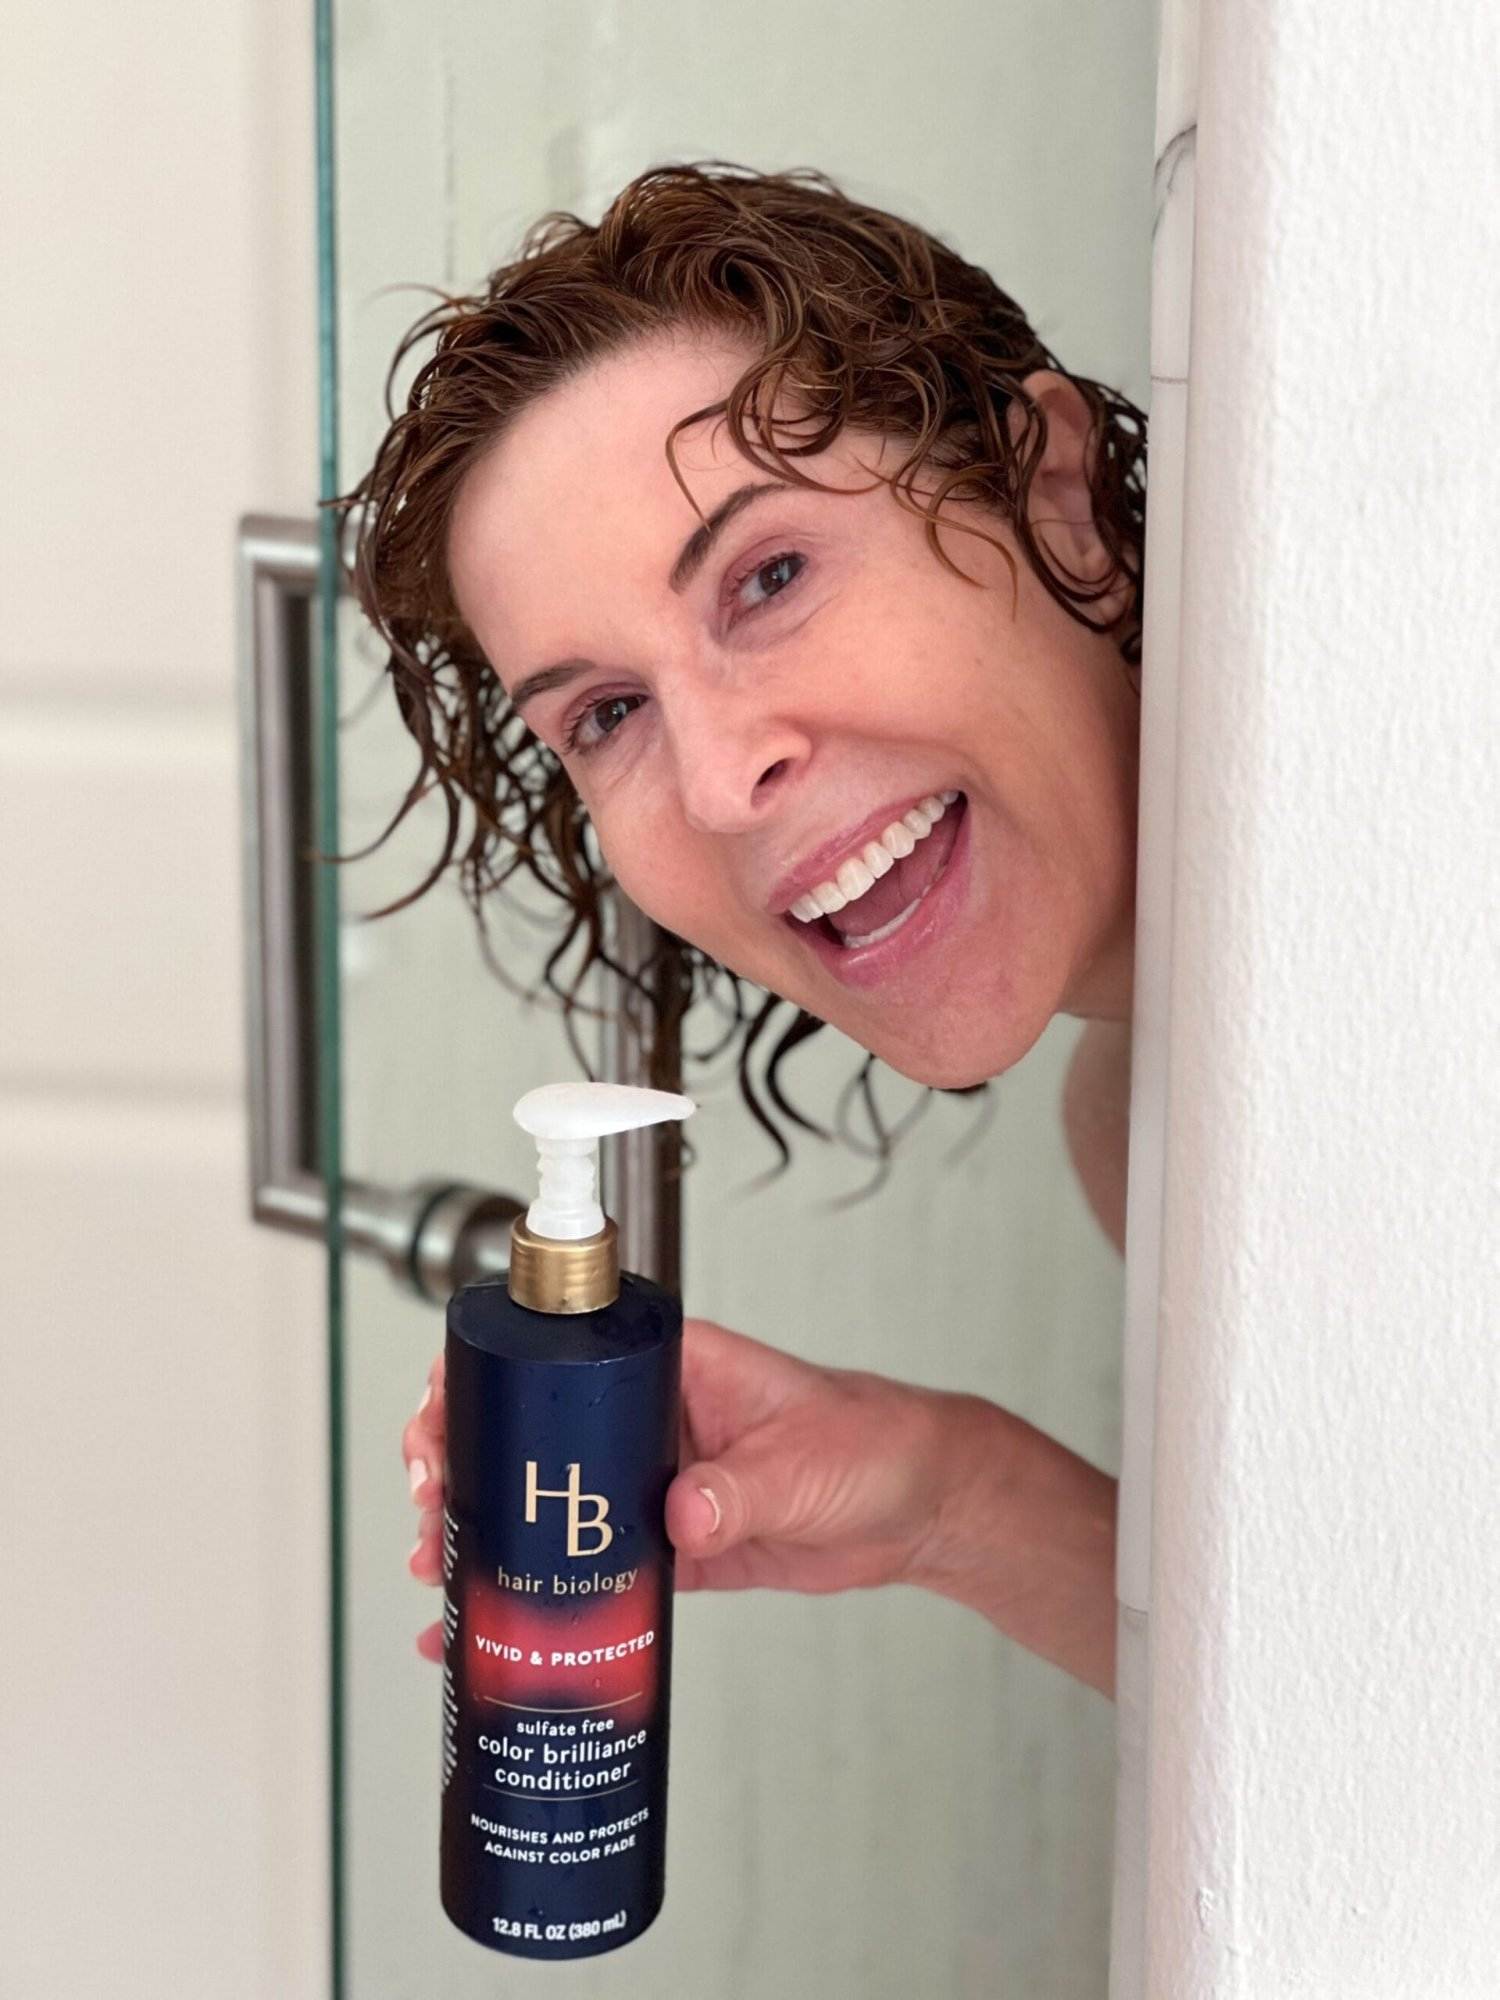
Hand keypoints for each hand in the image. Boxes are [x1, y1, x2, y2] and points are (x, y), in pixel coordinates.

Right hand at [401, 1319, 1116, 1693]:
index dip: (489, 1378)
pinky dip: (534, 1599)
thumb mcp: (804, 1462)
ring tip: (435, 1574)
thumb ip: (743, 1488)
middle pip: (528, 1431)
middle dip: (461, 1464)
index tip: (444, 1415)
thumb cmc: (874, 1444)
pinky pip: (582, 1573)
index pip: (558, 1352)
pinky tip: (487, 1634)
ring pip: (540, 1504)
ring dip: (482, 1534)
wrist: (920, 1509)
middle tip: (427, 1508)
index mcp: (669, 1367)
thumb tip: (681, 1513)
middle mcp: (646, 1419)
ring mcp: (648, 1484)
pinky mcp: (665, 1547)